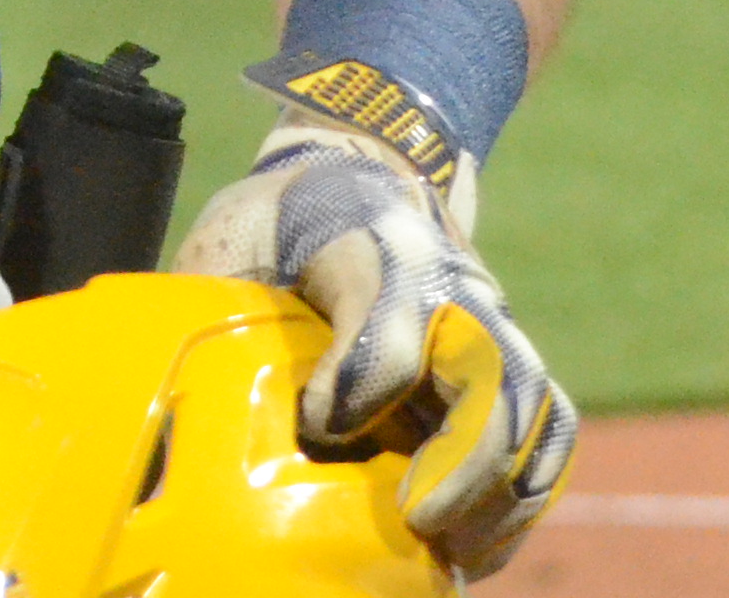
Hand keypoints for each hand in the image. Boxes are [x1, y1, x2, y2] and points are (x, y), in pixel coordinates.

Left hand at [176, 124, 576, 578]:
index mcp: (371, 240)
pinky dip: (519, 501)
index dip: (361, 377)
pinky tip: (470, 552)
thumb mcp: (233, 239)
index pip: (390, 304)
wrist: (355, 172)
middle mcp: (448, 283)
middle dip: (460, 459)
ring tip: (446, 556)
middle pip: (489, 370)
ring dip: (497, 494)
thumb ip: (218, 305)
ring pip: (532, 411)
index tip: (317, 422)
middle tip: (412, 520)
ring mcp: (488, 326)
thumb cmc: (276, 221)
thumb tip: (182, 399)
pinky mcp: (507, 365)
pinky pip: (546, 436)